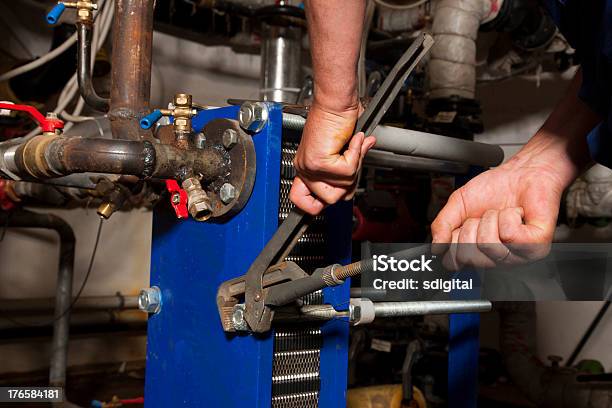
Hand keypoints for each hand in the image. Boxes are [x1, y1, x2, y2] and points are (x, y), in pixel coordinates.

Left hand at [289, 103, 375, 214]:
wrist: (336, 101)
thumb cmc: (336, 118)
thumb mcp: (340, 149)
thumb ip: (346, 166)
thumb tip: (355, 176)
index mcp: (306, 166)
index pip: (300, 200)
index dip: (315, 205)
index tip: (327, 198)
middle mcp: (305, 168)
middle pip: (329, 200)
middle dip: (348, 184)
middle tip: (353, 163)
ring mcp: (310, 166)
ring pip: (342, 186)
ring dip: (355, 166)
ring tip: (353, 147)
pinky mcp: (320, 161)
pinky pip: (347, 171)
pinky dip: (356, 155)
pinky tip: (353, 141)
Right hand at [431, 155, 565, 268]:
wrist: (522, 172)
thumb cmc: (494, 189)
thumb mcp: (458, 204)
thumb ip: (442, 225)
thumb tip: (436, 247)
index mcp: (477, 251)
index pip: (454, 263)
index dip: (452, 242)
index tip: (459, 227)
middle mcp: (496, 258)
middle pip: (469, 256)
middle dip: (471, 228)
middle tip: (482, 217)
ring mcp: (517, 255)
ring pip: (489, 245)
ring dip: (491, 219)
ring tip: (501, 213)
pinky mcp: (537, 246)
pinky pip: (510, 236)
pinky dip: (509, 216)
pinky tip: (516, 214)